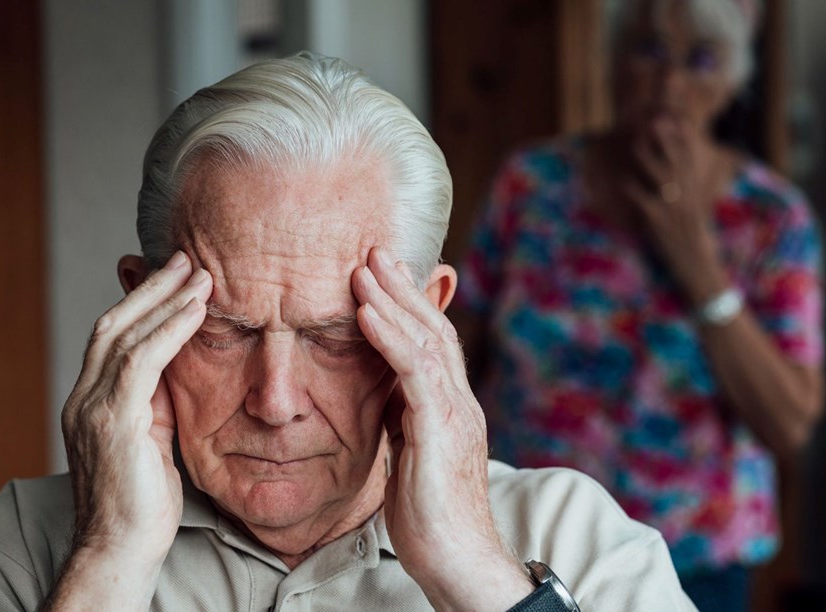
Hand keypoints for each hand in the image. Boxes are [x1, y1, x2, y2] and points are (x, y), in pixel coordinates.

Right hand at [61, 251, 209, 567]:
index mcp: (92, 402)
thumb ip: (158, 401)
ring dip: (164, 298)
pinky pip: (141, 361)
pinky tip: (196, 309)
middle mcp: (83, 398)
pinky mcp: (111, 421)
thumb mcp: (153, 440)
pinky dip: (169, 329)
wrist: (119, 551)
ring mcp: (92, 408)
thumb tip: (179, 366)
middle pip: (113, 323)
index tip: (172, 274)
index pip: (112, 337)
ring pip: (123, 333)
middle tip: (187, 257)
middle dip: (150, 287)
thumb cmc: (142, 504)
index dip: (140, 301)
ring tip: (199, 272)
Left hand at [351, 247, 531, 611]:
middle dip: (403, 288)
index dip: (410, 307)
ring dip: (393, 300)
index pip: (434, 345)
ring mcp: (456, 415)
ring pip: (427, 342)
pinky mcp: (442, 433)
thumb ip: (405, 420)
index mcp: (452, 410)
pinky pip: (414, 374)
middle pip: (435, 330)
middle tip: (374, 251)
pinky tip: (367, 314)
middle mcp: (461, 404)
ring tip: (363, 268)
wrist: (459, 565)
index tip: (382, 275)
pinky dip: (390, 338)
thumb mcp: (412, 458)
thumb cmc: (432, 521)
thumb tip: (387, 394)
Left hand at [622, 118, 729, 304]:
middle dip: (667, 140)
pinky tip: (624, 180)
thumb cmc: (693, 237)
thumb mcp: (694, 208)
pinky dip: (634, 190)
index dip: (684, 138)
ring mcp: (673, 208)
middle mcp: (686, 196)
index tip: (677, 118)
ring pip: (661, 177)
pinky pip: (645, 202)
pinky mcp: (659, 223)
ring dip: (647, 158)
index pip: (691, 159)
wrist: (698, 265)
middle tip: (656, 119)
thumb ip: (686, 188)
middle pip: (676, 161)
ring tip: (636, 143)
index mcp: (694, 190)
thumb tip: (678, 171)